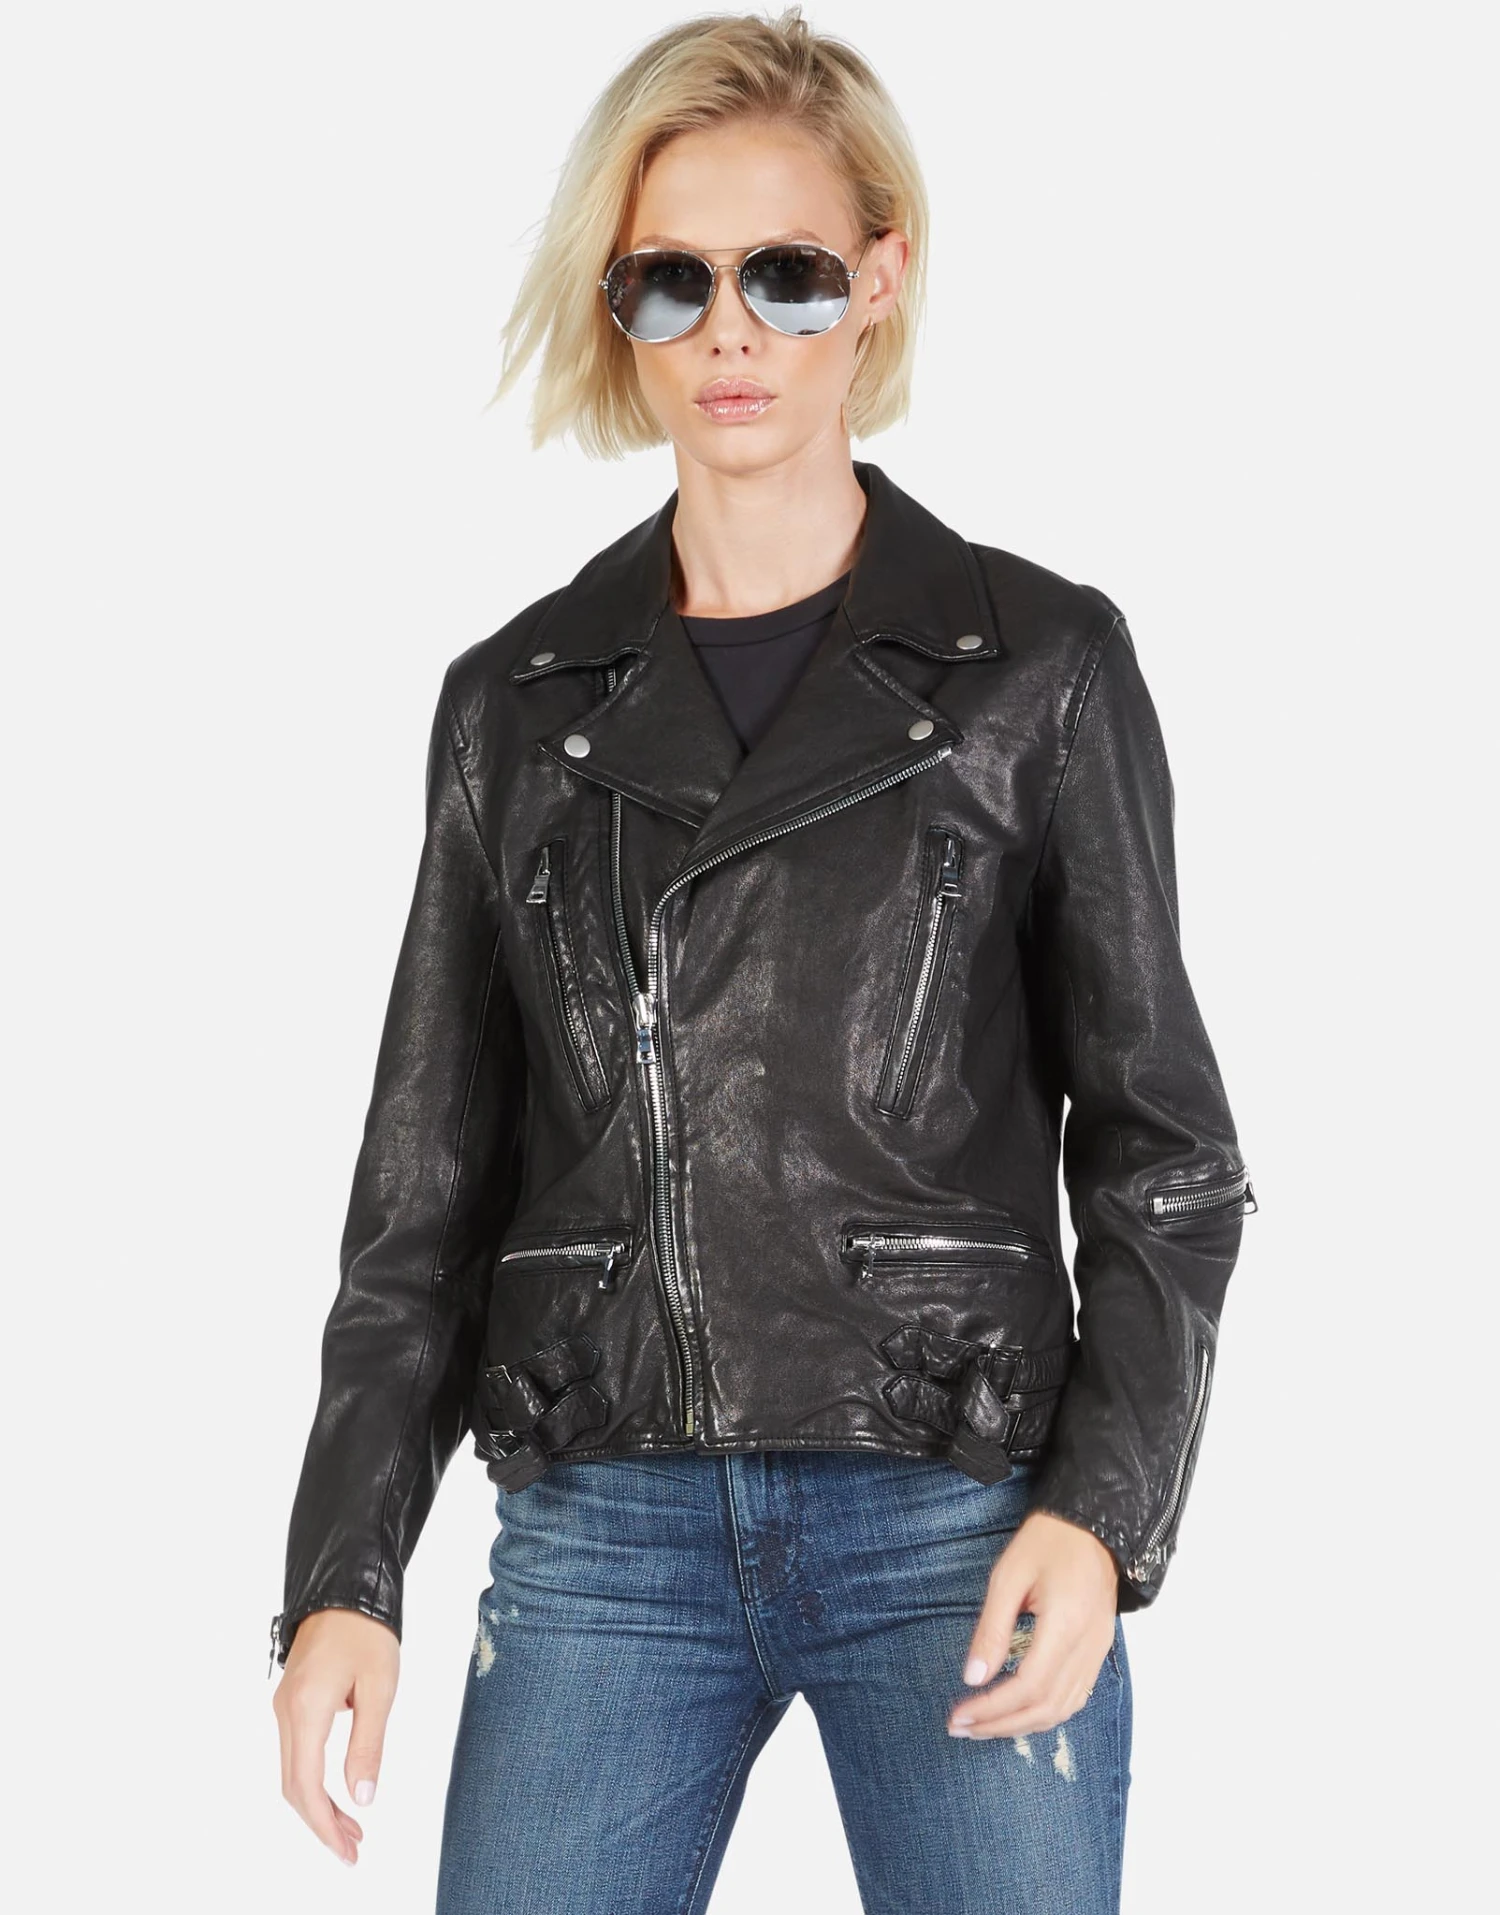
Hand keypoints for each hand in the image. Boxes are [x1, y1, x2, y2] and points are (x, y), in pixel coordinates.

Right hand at [272, 1608, 399, 1864]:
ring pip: (292, 1771)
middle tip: (353, 1849)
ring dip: (318, 1804)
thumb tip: (362, 1798)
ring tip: (352, 1829)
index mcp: (306, 1710)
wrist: (347, 1587)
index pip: (306, 1786)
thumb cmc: (367, 1632)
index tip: (347, 1852)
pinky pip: (296, 1752)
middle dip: (321, 1823)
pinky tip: (338, 1791)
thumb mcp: (379, 1688)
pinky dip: (314, 1780)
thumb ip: (368, 1744)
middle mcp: (286, 1712)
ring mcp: (284, 1706)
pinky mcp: (292, 1700)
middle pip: (293, 1785)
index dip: (324, 1825)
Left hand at [947, 1510, 1117, 1739]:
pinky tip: (1018, 1711)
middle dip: (1000, 1725)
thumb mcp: (1008, 1576)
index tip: (958, 1715)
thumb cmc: (1048, 1541)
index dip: (992, 1709)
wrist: (1093, 1525)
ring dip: (1020, 1725)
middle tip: (961, 1727)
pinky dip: (1044, 1713)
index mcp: (1065, 1625)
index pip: (1028, 1686)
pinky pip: (1075, 1697)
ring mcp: (1098, 1652)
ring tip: (983, 1725)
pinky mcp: (1099, 1651)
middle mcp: (1088, 1647)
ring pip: (1062, 1710)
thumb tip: (972, 1678)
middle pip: (1045, 1708)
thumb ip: (992, 1629)